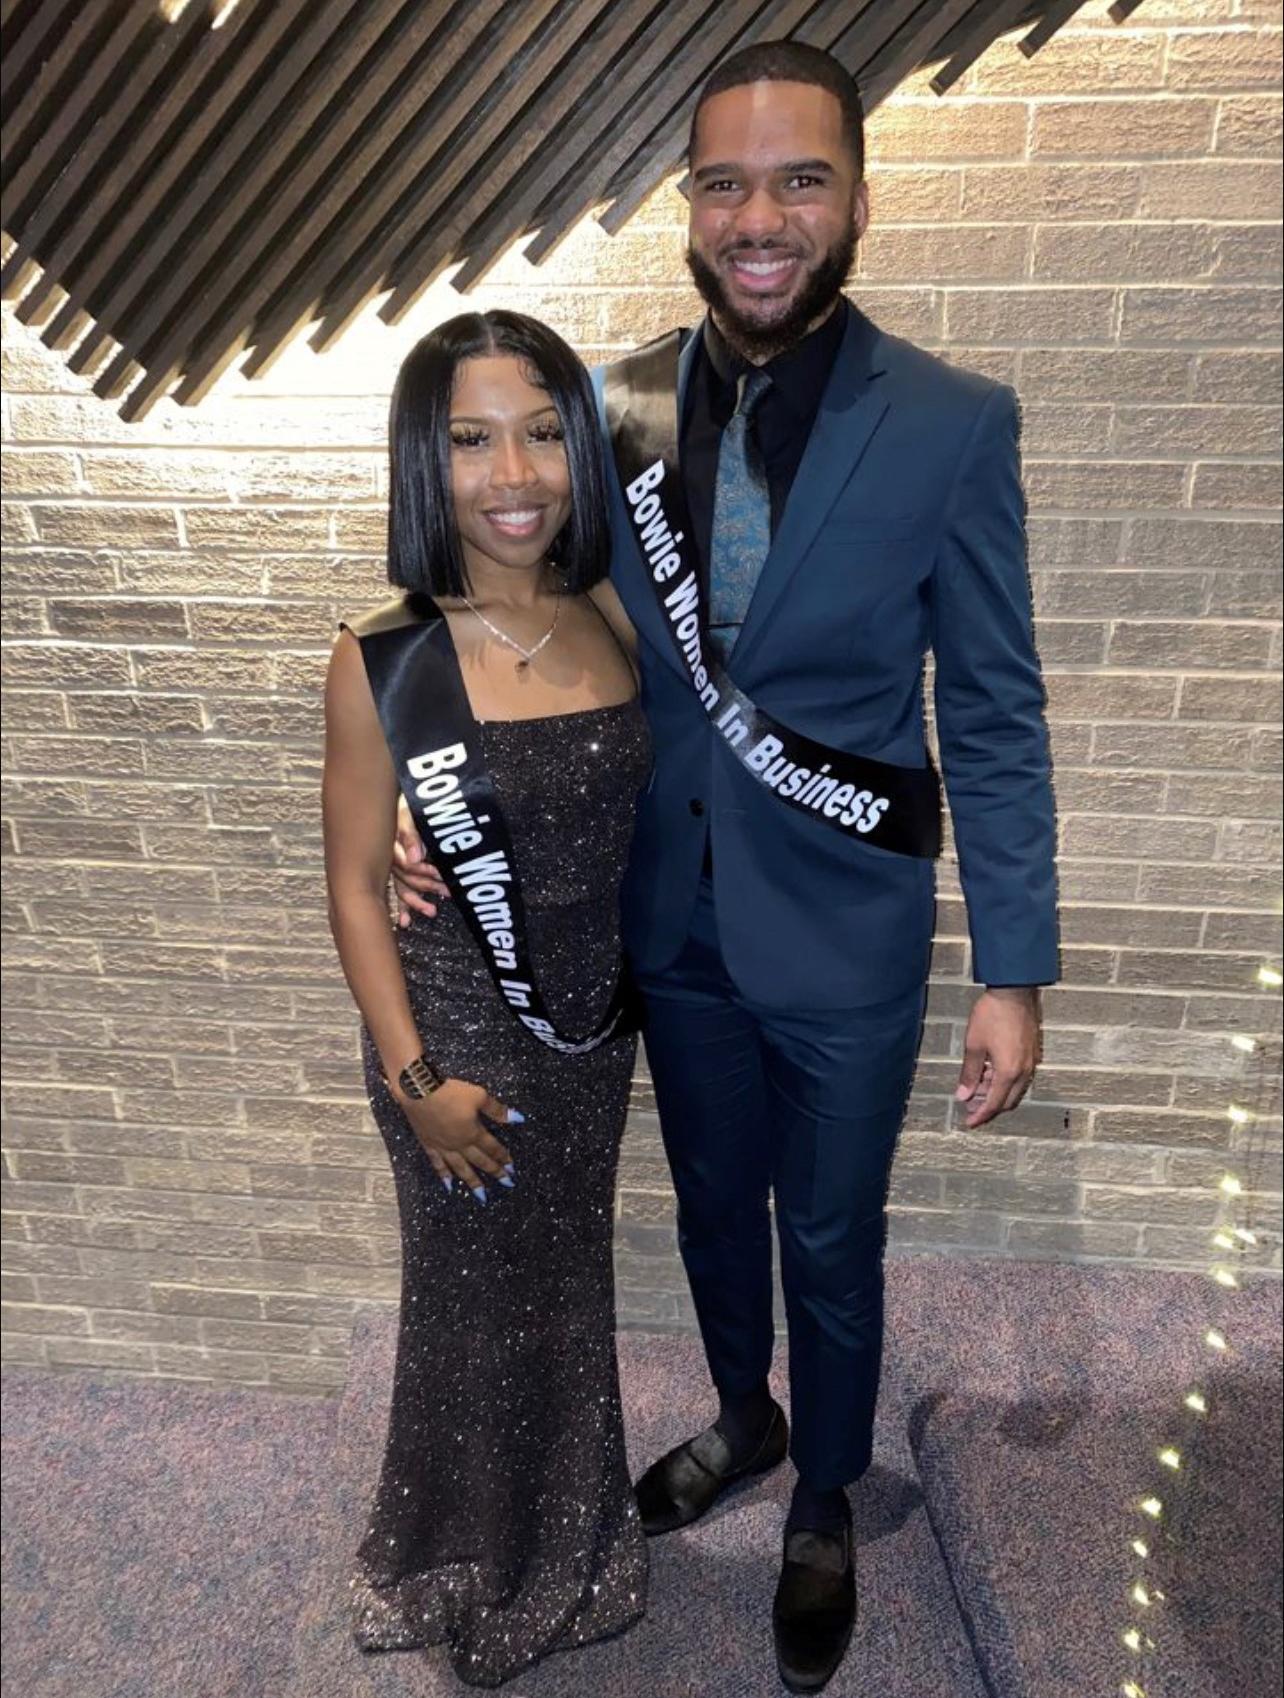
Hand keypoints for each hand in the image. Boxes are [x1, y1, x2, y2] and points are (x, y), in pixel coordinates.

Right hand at [390, 797, 448, 925]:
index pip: (407, 864)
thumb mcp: (410, 815)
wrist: (400, 803)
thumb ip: (412, 835)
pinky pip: (399, 892)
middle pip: (408, 878)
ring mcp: (393, 867)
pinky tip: (404, 923)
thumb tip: (415, 858)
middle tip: (447, 891)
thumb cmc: (409, 806)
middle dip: (428, 886)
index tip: (440, 872)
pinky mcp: (398, 873)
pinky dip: (403, 908)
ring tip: (432, 912)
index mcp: (392, 844)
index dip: (424, 870)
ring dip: (418, 901)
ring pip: (404, 888)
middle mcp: (390, 858)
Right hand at [399, 1079, 520, 1200]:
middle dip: (494, 1171)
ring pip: (460, 1168)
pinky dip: (444, 1175)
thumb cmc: (450, 1092)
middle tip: (506, 1183)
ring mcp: (443, 1147)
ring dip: (472, 1182)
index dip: (503, 1157)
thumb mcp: (479, 1096)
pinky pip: (437, 1164)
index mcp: (473, 1133)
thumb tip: (518, 1119)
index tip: (512, 1168)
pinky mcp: (428, 1145)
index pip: (492, 1148)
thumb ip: (497, 1110)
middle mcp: (460, 1145)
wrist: (419, 1090)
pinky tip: (449, 1185)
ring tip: (482, 1195)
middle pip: (480, 1161)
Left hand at [954, 987, 1041, 1128]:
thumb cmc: (992, 1016)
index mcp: (1009, 1073)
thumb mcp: (974, 1045)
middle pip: (1007, 1100)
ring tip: (976, 1089)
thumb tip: (963, 1095)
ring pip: (1014, 1089)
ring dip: (996, 1093)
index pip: (994, 1103)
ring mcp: (1030, 1062)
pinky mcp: (1031, 1052)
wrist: (1014, 992)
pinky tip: (989, 1073)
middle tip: (970, 1107)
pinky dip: (1004, 1081)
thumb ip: (969, 1073)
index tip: (969, 1122)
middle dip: (988, 1106)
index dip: (981, 1115)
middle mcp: (1023, 1071)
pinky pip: (1018, 1076)